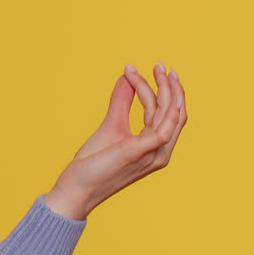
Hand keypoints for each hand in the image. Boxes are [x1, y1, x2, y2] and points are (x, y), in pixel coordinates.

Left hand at [45, 61, 187, 219]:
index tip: (150, 69)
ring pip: (170, 116)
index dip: (163, 91)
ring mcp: (152, 155)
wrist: (77, 188)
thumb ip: (122, 103)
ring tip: (155, 70)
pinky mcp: (139, 153)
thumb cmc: (93, 163)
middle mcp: (160, 152)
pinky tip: (148, 88)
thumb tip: (126, 78)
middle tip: (161, 65)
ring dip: (164, 90)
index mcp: (155, 147)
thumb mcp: (110, 126)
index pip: (168, 114)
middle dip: (171, 87)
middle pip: (176, 114)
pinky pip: (160, 129)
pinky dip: (157, 106)